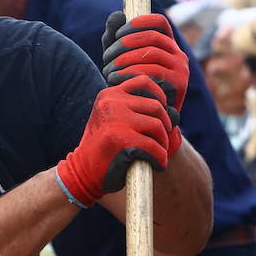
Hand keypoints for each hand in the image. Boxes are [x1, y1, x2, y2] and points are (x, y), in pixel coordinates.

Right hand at [56, 78, 171, 207]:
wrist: (82, 173)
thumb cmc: (105, 148)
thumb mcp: (113, 119)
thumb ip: (133, 108)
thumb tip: (173, 111)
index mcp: (109, 95)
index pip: (144, 82)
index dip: (161, 97)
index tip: (160, 117)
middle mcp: (111, 103)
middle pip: (156, 106)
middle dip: (165, 126)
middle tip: (161, 142)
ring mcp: (115, 120)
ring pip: (157, 126)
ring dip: (163, 143)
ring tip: (158, 154)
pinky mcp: (120, 140)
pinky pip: (153, 146)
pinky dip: (160, 158)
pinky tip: (157, 165)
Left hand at [102, 12, 188, 150]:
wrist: (146, 124)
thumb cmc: (131, 91)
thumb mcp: (119, 63)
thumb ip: (115, 40)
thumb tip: (116, 15)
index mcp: (166, 47)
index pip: (159, 23)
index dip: (139, 22)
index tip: (119, 32)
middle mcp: (177, 55)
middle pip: (152, 37)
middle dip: (124, 44)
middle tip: (106, 58)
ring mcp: (180, 69)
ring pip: (151, 53)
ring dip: (124, 60)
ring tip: (108, 72)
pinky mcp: (179, 84)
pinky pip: (153, 71)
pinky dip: (130, 73)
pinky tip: (116, 81)